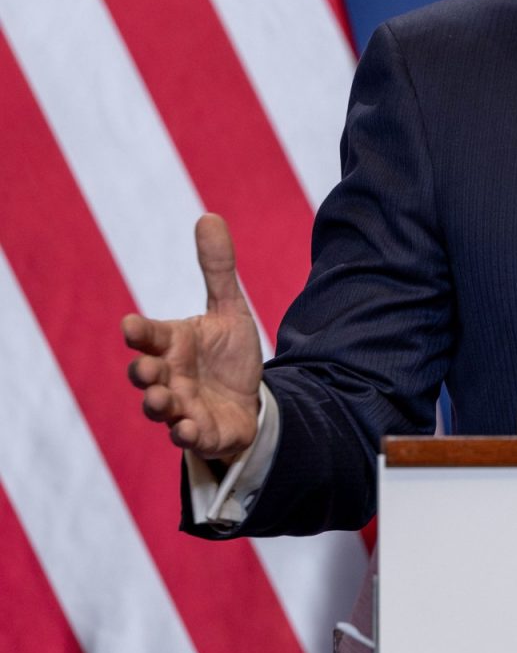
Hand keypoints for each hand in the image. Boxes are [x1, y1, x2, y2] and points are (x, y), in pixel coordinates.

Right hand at [123, 214, 262, 462]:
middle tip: (147, 368)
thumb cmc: (227, 355)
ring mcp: (181, 407)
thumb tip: (209, 216)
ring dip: (157, 404)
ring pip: (159, 408)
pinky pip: (188, 436)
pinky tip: (188, 428)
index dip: (140, 332)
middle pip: (145, 374)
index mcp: (172, 344)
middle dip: (143, 372)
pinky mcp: (200, 432)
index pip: (148, 336)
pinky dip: (186, 433)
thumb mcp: (230, 309)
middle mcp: (169, 376)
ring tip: (161, 399)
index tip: (132, 326)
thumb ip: (217, 269)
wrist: (249, 398)